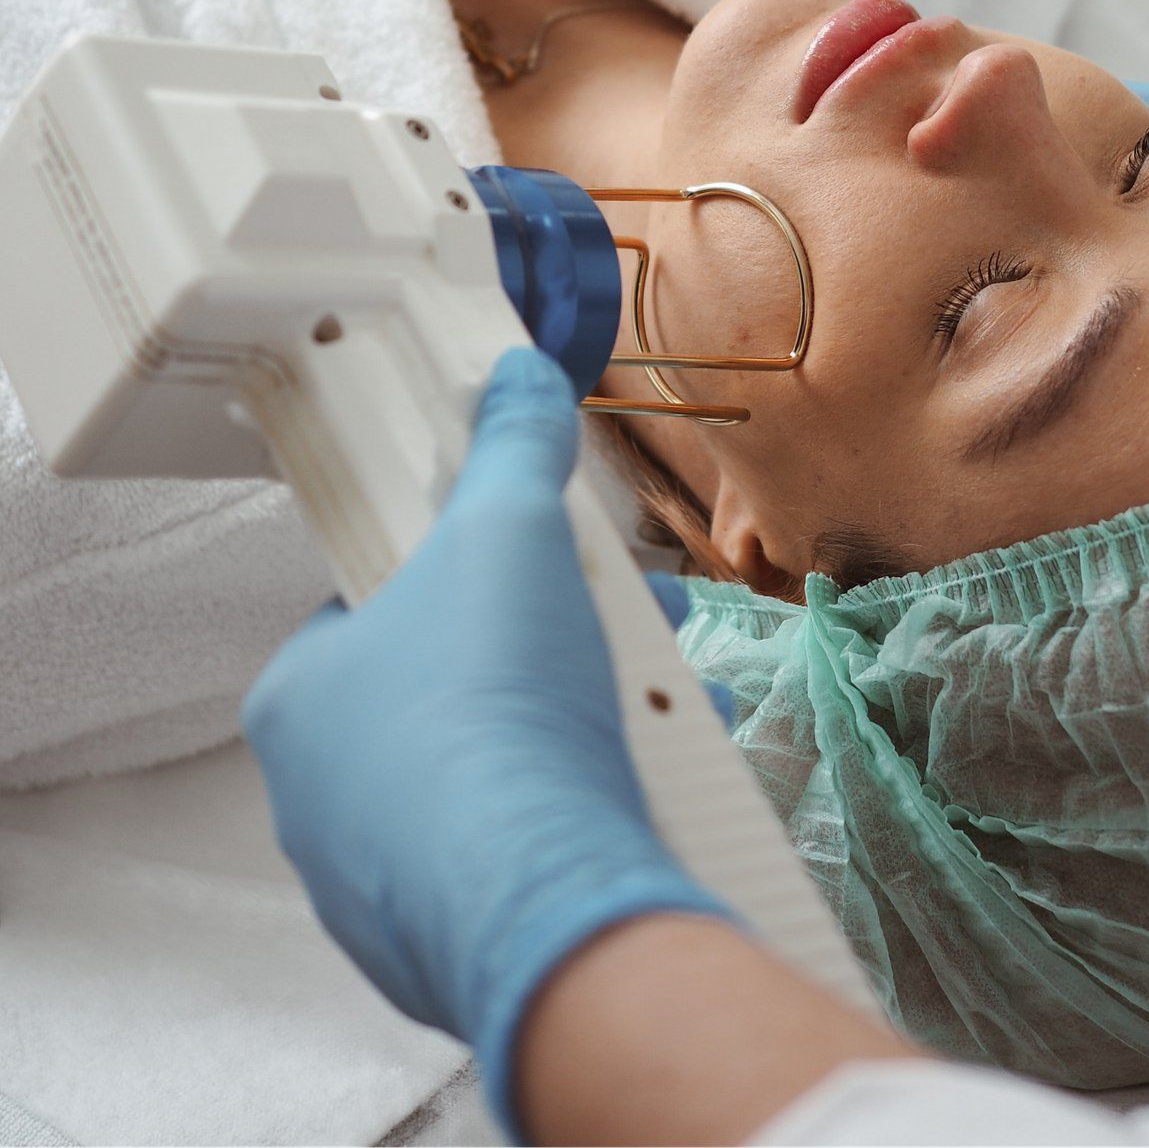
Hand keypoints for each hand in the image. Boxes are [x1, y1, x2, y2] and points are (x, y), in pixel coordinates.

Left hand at [243, 346, 728, 1139]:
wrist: (548, 905)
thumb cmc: (496, 706)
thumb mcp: (511, 535)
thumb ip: (512, 448)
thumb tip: (516, 374)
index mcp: (300, 700)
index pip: (376, 606)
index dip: (469, 567)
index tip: (545, 560)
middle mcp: (317, 802)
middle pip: (450, 689)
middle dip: (554, 646)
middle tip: (630, 621)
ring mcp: (378, 889)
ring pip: (493, 776)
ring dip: (584, 723)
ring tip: (670, 696)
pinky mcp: (448, 952)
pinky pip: (520, 854)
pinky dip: (583, 809)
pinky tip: (653, 783)